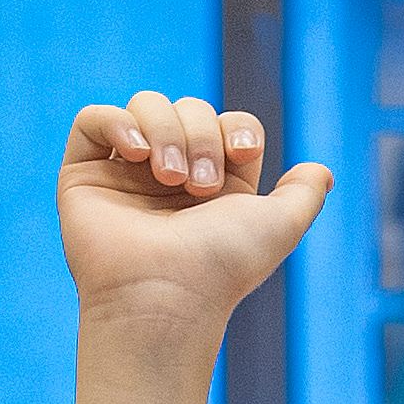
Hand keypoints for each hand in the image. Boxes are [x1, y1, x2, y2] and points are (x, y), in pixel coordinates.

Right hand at [60, 95, 327, 403]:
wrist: (165, 297)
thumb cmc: (220, 268)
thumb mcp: (281, 226)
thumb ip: (305, 196)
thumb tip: (321, 171)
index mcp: (212, 185)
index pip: (227, 122)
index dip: (236, 128)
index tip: (240, 154)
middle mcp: (167, 176)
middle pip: (188, 108)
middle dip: (201, 134)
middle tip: (200, 186)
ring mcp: (123, 175)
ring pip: (145, 107)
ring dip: (166, 130)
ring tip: (167, 176)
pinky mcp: (83, 177)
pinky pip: (93, 120)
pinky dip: (116, 122)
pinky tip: (137, 151)